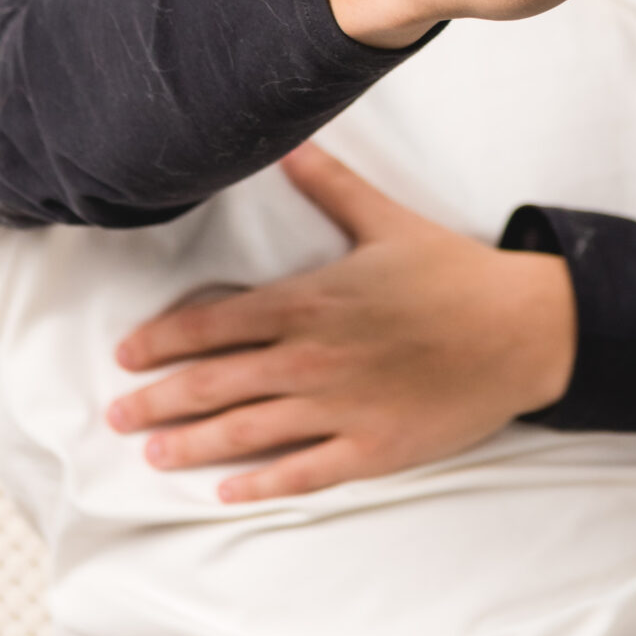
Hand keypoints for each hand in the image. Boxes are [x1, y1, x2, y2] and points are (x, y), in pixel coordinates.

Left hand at [108, 144, 576, 498]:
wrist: (519, 329)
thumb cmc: (452, 272)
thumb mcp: (386, 219)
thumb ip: (329, 185)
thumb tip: (289, 143)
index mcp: (310, 303)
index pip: (215, 324)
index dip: (164, 340)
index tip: (127, 353)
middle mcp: (312, 360)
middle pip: (215, 384)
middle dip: (158, 400)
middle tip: (116, 416)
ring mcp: (339, 409)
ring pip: (246, 433)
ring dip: (192, 445)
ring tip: (154, 455)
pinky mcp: (370, 449)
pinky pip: (301, 473)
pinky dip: (260, 484)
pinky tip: (227, 492)